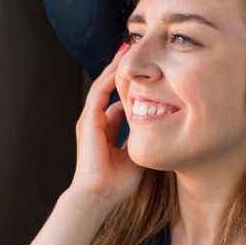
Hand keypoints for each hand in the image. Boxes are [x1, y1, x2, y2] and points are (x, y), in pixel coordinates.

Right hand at [70, 44, 143, 211]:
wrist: (98, 196)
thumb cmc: (117, 184)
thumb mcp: (136, 156)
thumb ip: (143, 140)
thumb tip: (157, 130)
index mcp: (105, 131)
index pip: (119, 102)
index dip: (131, 88)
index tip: (145, 74)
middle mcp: (95, 122)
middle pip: (109, 88)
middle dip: (121, 70)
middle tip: (134, 50)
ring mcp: (89, 120)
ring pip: (103, 85)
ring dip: (114, 67)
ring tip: (126, 49)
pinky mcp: (88, 121)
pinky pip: (100, 92)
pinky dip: (110, 77)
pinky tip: (121, 64)